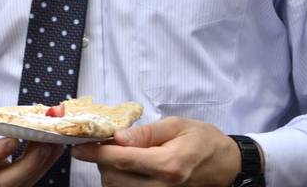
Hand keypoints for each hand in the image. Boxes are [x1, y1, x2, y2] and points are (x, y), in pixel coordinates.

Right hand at [0, 91, 61, 185]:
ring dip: (42, 164)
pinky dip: (43, 165)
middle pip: (5, 182)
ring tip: (56, 141)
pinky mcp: (7, 182)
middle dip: (30, 163)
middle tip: (46, 141)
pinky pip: (28, 180)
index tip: (14, 139)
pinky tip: (54, 148)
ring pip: (20, 184)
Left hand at [71, 117, 240, 185]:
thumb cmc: (203, 139)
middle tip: (103, 146)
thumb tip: (116, 137)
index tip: (77, 148)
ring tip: (117, 157)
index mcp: (167, 164)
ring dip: (110, 174)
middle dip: (102, 161)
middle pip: (115, 179)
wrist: (229, 164)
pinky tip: (126, 170)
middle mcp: (164, 186)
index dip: (95, 153)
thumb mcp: (176, 126)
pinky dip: (122, 182)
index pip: (121, 160)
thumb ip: (144, 133)